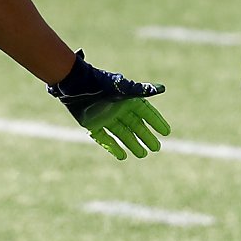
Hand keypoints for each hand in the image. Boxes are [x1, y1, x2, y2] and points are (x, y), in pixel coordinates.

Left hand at [48, 52, 169, 159]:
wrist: (74, 84)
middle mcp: (117, 109)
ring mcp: (105, 117)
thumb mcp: (122, 89)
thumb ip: (141, 91)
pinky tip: (122, 156)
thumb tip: (162, 88)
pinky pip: (104, 138)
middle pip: (135, 125)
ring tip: (142, 154)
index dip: (155, 121)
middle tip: (156, 148)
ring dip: (132, 144)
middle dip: (145, 136)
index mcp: (126, 99)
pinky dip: (113, 146)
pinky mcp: (92, 124)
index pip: (145, 112)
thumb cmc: (99, 84)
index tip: (166, 132)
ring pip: (122, 133)